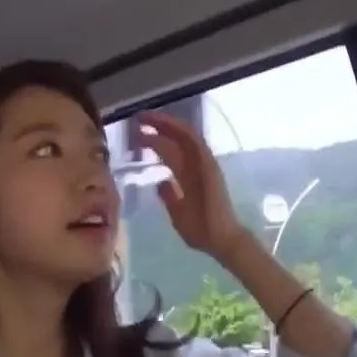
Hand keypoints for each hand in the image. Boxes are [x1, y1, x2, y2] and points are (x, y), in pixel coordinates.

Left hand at [135, 111, 252, 262]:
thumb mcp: (177, 213)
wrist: (220, 239)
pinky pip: (195, 143)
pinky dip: (182, 132)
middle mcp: (196, 166)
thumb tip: (160, 183)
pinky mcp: (209, 166)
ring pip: (185, 136)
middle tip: (138, 117)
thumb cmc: (200, 230)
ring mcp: (204, 164)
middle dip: (158, 127)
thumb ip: (169, 197)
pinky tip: (166, 124)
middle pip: (176, 139)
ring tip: (147, 117)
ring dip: (167, 124)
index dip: (154, 140)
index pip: (170, 151)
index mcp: (188, 176)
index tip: (137, 133)